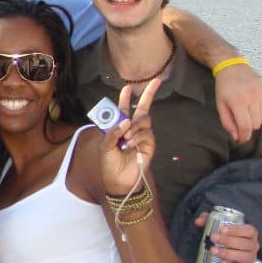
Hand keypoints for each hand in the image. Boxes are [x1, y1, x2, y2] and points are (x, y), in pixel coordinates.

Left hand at [100, 79, 159, 194]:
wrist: (118, 181)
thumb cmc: (109, 164)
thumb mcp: (104, 147)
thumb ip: (112, 132)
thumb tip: (125, 122)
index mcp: (119, 127)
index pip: (124, 109)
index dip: (126, 98)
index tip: (127, 87)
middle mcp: (132, 128)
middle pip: (143, 108)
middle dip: (150, 94)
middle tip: (156, 81)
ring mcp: (142, 136)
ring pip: (144, 120)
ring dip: (134, 125)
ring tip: (126, 138)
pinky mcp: (149, 145)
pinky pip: (147, 133)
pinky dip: (137, 136)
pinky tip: (130, 144)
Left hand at [194, 212, 258, 262]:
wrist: (232, 247)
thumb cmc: (227, 234)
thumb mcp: (218, 223)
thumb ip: (209, 220)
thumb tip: (198, 222)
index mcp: (251, 233)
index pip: (248, 230)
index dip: (236, 230)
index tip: (222, 229)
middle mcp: (254, 245)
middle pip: (245, 244)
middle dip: (228, 241)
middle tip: (213, 238)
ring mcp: (251, 258)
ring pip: (244, 257)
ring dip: (228, 254)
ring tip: (213, 251)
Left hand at [215, 63, 261, 142]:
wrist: (233, 67)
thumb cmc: (224, 87)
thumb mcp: (220, 105)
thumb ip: (227, 122)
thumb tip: (236, 137)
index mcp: (238, 101)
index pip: (246, 126)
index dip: (244, 136)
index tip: (241, 139)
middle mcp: (252, 97)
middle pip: (255, 124)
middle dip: (248, 128)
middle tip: (240, 123)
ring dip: (255, 121)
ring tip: (246, 112)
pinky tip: (253, 107)